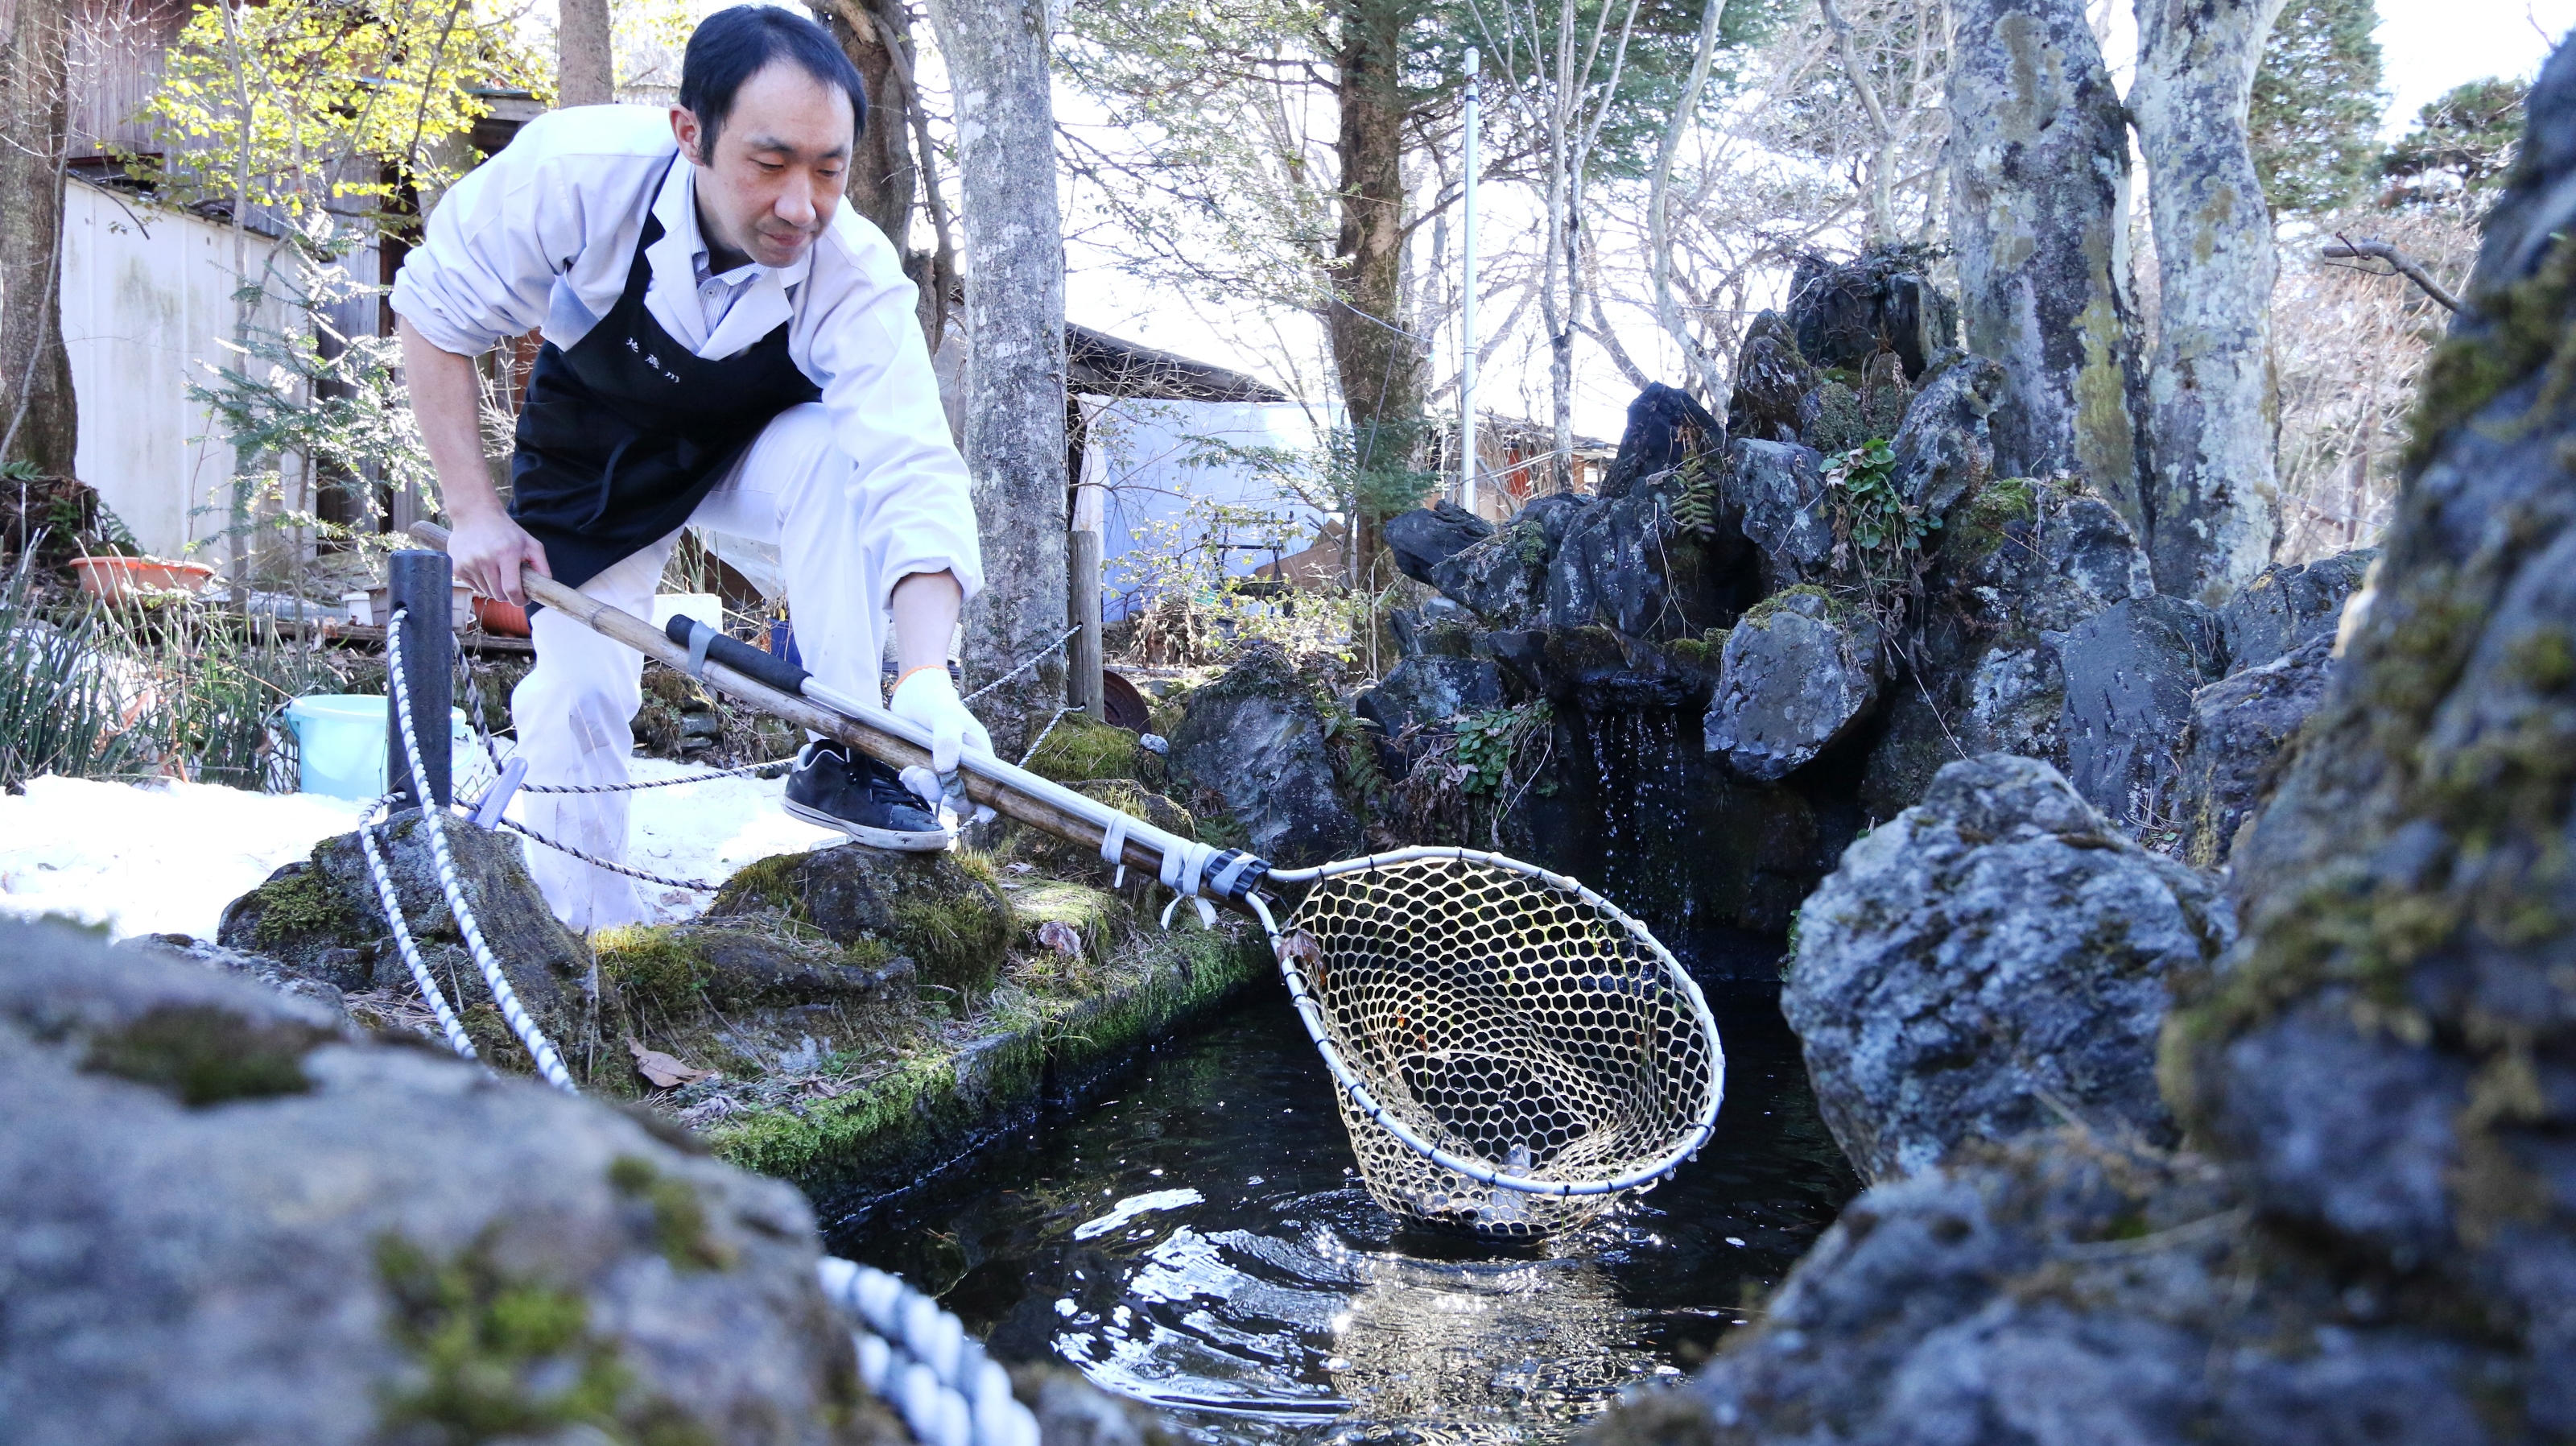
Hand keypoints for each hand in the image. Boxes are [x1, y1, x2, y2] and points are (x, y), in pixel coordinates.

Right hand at [448, 509, 550, 607]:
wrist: (475, 514)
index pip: (512, 590)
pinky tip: (485, 568)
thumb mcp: (530, 544)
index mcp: (506, 553)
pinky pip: (474, 587)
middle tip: (512, 584)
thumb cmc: (506, 531)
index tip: (524, 598)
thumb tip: (545, 588)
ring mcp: (468, 563)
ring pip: (486, 592)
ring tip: (497, 571)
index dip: (520, 600)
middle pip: (498, 595)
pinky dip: (482, 584)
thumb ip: (542, 566)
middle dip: (508, 595)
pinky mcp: (457, 567)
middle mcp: (484, 559)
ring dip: (495, 588)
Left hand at [888, 665, 992, 812]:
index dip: (988, 804)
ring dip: (925, 788)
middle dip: (947, 794)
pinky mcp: (923, 767)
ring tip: (914, 771)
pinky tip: (907, 769)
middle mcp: (963, 765)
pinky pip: (920, 787)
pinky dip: (913, 782)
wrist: (912, 693)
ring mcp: (942, 768)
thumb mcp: (945, 717)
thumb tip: (947, 770)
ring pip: (939, 793)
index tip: (983, 816)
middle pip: (963, 796)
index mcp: (978, 755)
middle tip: (931, 781)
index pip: (989, 785)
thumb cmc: (936, 703)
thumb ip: (947, 740)